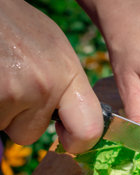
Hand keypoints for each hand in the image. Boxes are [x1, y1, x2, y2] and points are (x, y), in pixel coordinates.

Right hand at [0, 0, 102, 152]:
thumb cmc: (16, 25)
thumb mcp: (54, 50)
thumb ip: (69, 87)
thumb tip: (80, 124)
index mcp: (67, 74)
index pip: (89, 130)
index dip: (78, 142)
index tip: (69, 140)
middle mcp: (44, 86)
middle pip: (32, 134)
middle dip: (22, 120)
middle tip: (15, 89)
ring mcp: (12, 92)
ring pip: (7, 127)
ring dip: (3, 110)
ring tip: (2, 76)